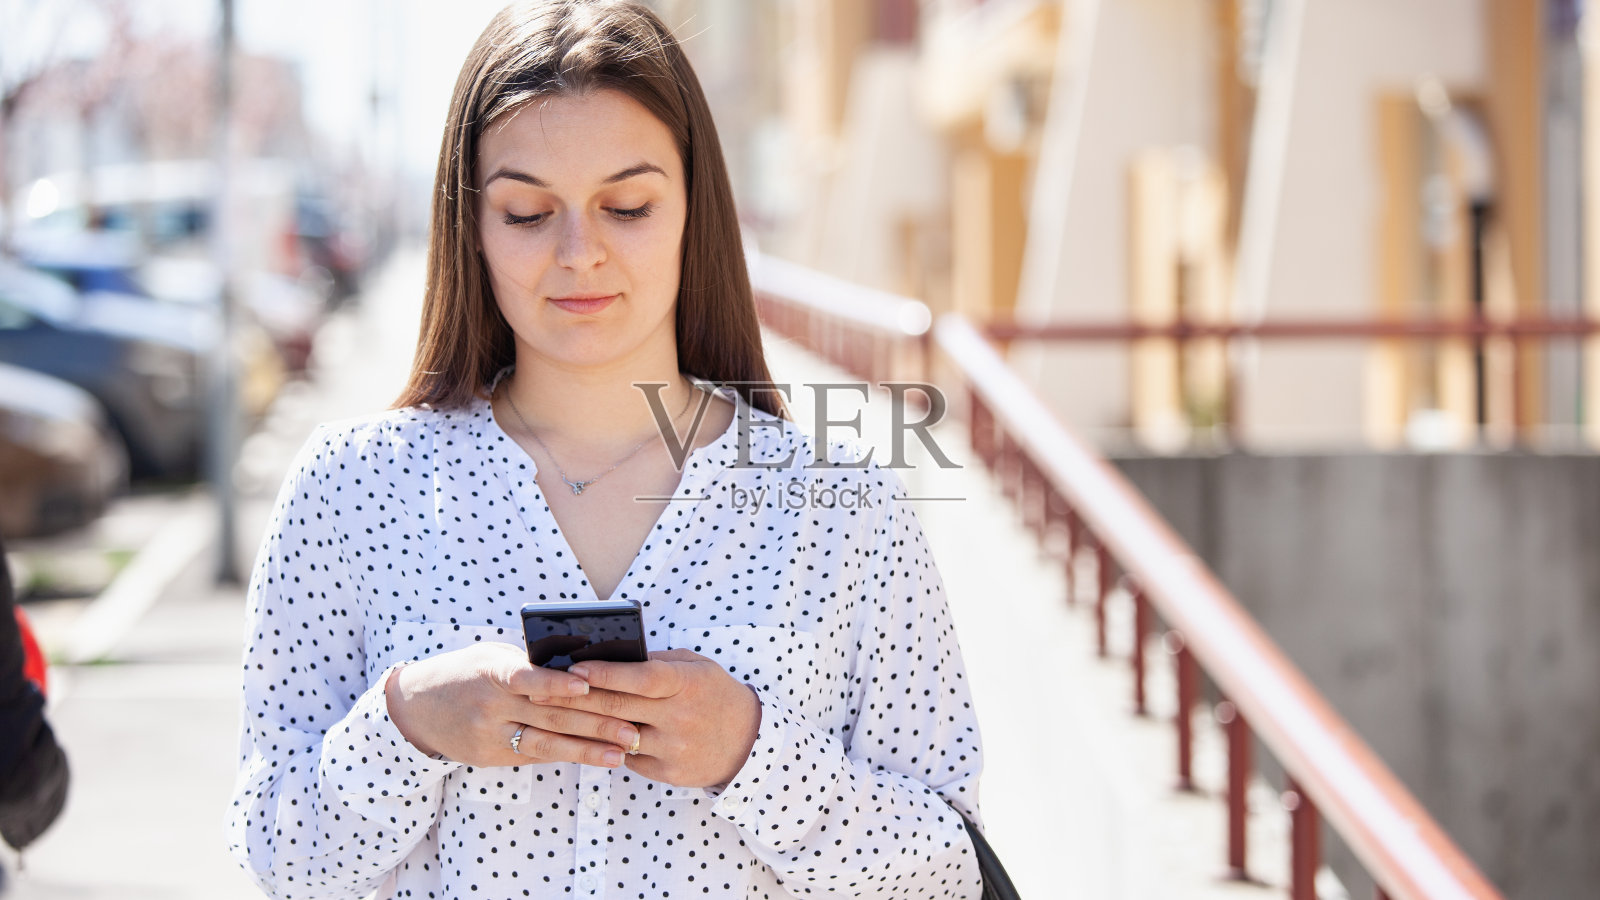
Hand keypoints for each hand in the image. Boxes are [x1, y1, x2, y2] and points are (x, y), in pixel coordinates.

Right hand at [384, 642, 640, 768]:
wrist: (417, 707)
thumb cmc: (467, 673)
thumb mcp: (491, 658)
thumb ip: (529, 665)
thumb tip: (583, 672)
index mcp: (492, 671)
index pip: (526, 678)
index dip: (557, 684)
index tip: (589, 687)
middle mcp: (491, 705)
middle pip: (549, 714)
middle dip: (595, 722)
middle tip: (632, 728)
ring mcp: (490, 734)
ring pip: (547, 742)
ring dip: (589, 748)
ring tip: (623, 750)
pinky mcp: (492, 755)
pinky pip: (537, 755)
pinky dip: (570, 754)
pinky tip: (598, 757)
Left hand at [546, 649, 761, 788]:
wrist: (747, 741)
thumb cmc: (713, 694)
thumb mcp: (695, 666)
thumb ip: (657, 661)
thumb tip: (609, 656)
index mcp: (688, 683)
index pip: (641, 677)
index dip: (605, 673)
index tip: (573, 668)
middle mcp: (681, 717)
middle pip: (619, 707)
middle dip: (577, 699)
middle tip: (544, 692)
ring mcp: (674, 748)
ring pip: (616, 737)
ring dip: (584, 726)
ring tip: (555, 715)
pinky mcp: (668, 773)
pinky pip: (627, 758)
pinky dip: (607, 746)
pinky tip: (588, 736)